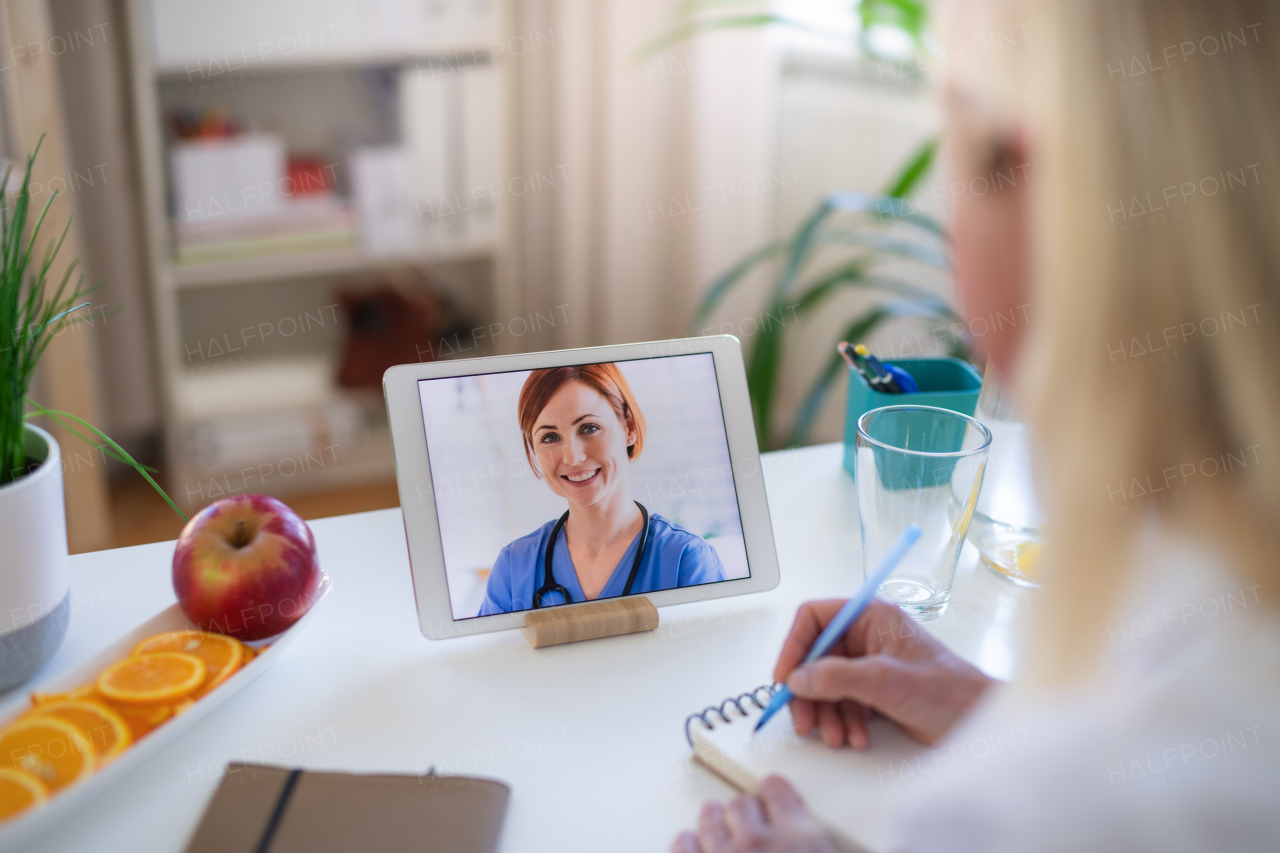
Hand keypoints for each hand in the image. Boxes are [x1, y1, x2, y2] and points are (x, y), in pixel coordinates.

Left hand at [672, 776, 837, 852]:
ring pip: (711, 820)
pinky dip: (686, 844)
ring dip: (712, 818)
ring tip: (711, 814)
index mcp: (801, 840)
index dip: (775, 790)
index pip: (781, 794)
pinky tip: (687, 841)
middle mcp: (760, 842)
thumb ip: (819, 846)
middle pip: (743, 804)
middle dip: (743, 807)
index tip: (772, 787)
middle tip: (742, 809)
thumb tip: (817, 847)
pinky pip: (685, 849)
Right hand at [774, 598, 993, 748]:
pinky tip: (855, 737)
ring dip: (826, 713)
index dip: (794, 646)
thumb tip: (798, 679)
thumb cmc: (947, 690)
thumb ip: (837, 677)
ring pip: (826, 684)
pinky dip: (844, 721)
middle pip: (815, 658)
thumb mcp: (885, 681)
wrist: (979, 723)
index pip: (814, 618)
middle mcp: (867, 636)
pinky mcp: (876, 691)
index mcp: (870, 616)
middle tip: (803, 721)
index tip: (784, 677)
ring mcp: (870, 664)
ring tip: (836, 737)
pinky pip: (843, 702)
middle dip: (808, 692)